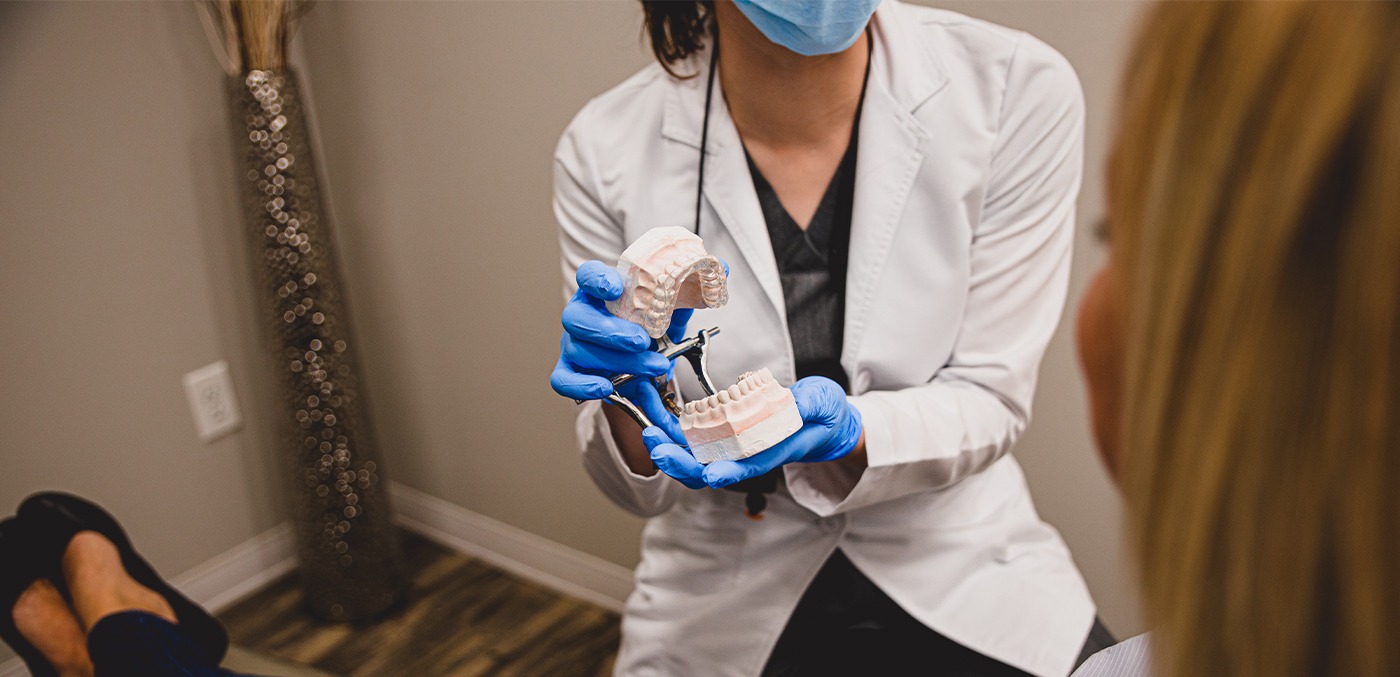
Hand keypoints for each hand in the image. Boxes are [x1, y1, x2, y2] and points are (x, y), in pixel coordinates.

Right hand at [550, 260, 692, 438]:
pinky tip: (606, 388)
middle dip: (611, 331)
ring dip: (619, 362)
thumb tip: (721, 267)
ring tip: (654, 366)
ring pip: (581, 351)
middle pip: (578, 318)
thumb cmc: (652, 327)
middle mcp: (583, 315)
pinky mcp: (572, 371)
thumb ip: (692, 288)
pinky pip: (563, 380)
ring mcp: (574, 344)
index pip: (588, 276)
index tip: (614, 287)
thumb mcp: (673, 307)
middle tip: (643, 340)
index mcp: (602, 291)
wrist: (646, 360)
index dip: (596, 279)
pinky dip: (582, 385)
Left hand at [643, 376, 862, 489]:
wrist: (820, 421)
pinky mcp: (721, 433)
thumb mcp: (823, 403)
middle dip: (679, 461)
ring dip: (666, 443)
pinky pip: (689, 436)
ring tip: (646, 423)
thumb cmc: (822, 415)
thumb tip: (794, 403)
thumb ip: (809, 404)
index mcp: (773, 450)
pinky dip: (669, 424)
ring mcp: (731, 446)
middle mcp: (746, 454)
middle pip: (707, 469)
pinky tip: (654, 406)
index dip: (728, 472)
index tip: (710, 474)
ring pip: (692, 455)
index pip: (748, 466)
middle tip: (655, 442)